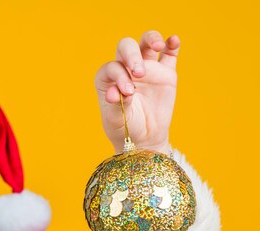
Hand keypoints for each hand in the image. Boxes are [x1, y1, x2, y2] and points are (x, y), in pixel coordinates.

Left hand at [95, 30, 178, 154]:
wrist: (144, 139)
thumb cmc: (124, 129)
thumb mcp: (116, 121)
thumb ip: (116, 106)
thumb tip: (115, 94)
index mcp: (108, 79)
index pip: (112, 67)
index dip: (119, 76)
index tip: (128, 92)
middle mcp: (125, 69)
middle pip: (126, 48)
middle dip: (132, 55)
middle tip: (140, 73)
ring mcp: (147, 69)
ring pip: (146, 43)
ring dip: (151, 39)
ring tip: (158, 46)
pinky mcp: (165, 73)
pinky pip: (169, 54)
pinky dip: (172, 45)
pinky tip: (174, 41)